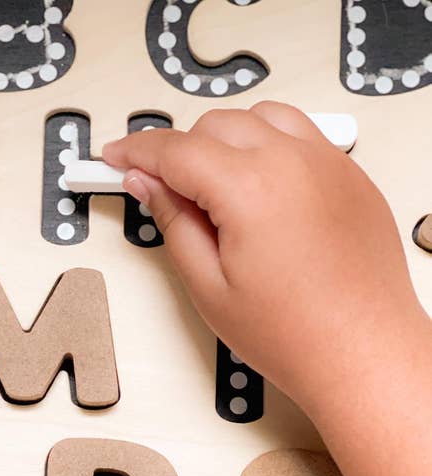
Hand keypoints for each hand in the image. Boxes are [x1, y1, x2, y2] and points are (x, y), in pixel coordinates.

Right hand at [103, 101, 426, 411]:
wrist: (363, 354)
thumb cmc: (292, 334)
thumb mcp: (208, 286)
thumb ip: (173, 223)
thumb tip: (147, 182)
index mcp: (250, 188)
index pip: (176, 150)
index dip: (136, 151)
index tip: (115, 156)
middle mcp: (293, 161)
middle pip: (215, 125)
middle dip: (180, 152)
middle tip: (163, 191)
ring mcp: (329, 163)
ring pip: (259, 118)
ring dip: (224, 141)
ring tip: (214, 190)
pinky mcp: (350, 175)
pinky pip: (299, 134)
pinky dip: (267, 145)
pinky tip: (258, 188)